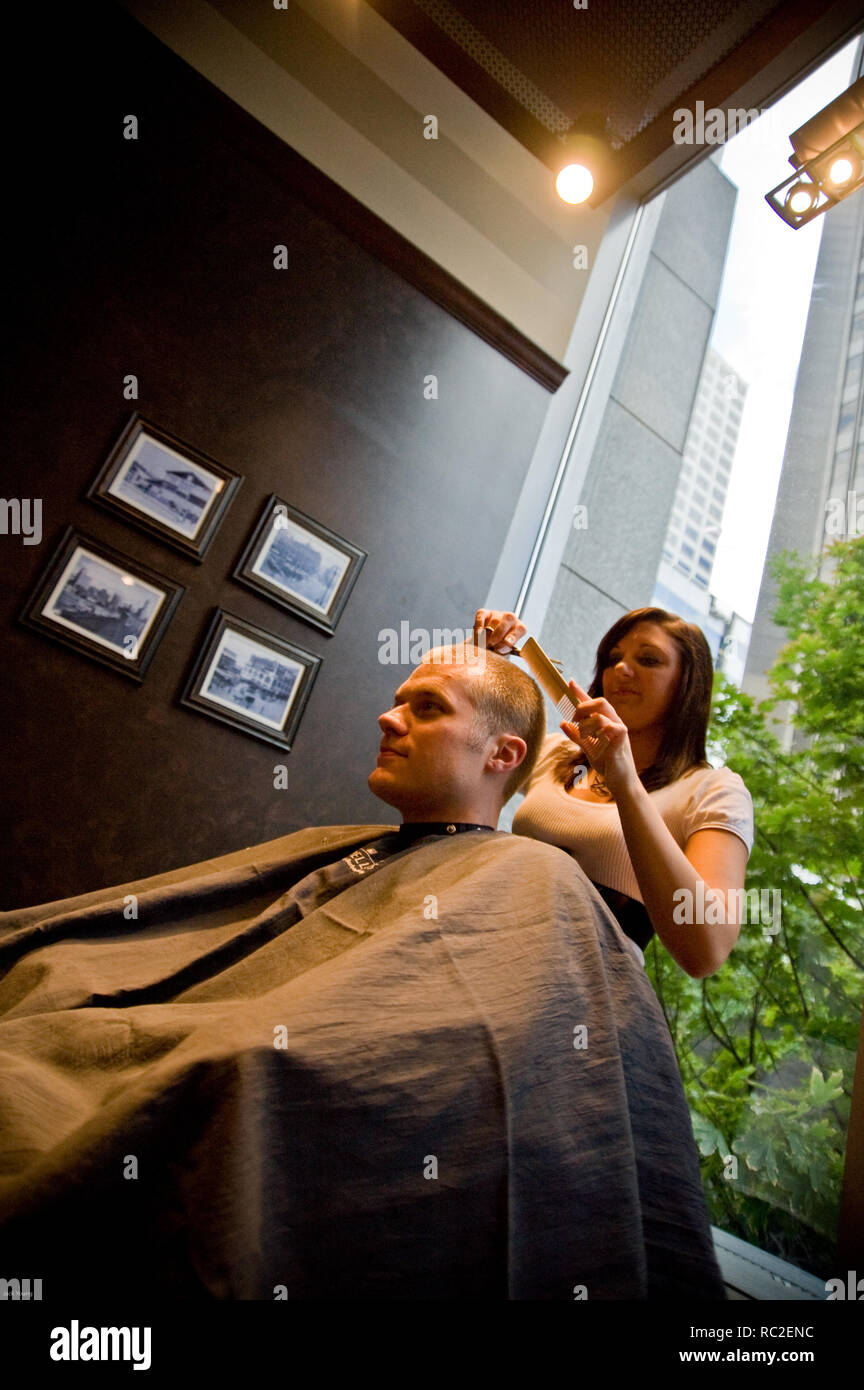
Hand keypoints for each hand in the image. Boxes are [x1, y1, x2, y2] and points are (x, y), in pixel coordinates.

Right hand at [473, 608, 525, 653]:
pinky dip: (479, 625)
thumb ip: (502, 649)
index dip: (513, 637)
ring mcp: (497, 614)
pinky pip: (481, 617)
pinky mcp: (484, 613)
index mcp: (519, 628)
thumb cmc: (498, 646)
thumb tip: (496, 649)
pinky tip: (478, 634)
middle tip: (492, 643)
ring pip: (494, 621)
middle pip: (507, 621)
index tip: (506, 644)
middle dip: (498, 634)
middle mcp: (510, 618)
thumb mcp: (503, 650)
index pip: (520, 629)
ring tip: (483, 644)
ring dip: (487, 634)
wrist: (487, 641)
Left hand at [559, 682, 637, 798]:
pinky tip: (596, 739)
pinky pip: (611, 728)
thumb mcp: (588, 748)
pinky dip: (599, 732)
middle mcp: (615, 723)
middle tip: (575, 719)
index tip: (570, 682)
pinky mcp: (622, 741)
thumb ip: (576, 736)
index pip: (593, 703)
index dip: (581, 692)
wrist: (621, 783)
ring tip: (584, 736)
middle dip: (583, 707)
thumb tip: (563, 722)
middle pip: (600, 702)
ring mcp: (620, 731)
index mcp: (607, 722)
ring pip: (600, 716)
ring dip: (586, 725)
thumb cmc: (608, 763)